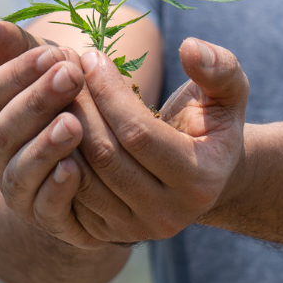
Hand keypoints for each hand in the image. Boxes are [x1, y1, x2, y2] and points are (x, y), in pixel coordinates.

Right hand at [0, 20, 109, 247]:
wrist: (88, 165)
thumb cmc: (65, 103)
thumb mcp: (46, 72)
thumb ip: (18, 51)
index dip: (18, 74)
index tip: (52, 55)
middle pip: (5, 131)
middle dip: (37, 102)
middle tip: (70, 76)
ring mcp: (18, 191)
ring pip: (21, 172)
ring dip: (45, 147)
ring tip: (73, 125)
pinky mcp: (46, 218)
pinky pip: (46, 209)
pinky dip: (57, 190)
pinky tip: (75, 169)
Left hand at [64, 37, 249, 242]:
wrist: (201, 178)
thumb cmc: (211, 125)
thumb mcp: (228, 94)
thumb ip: (219, 68)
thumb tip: (191, 48)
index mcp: (199, 179)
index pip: (138, 133)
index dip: (108, 92)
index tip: (90, 56)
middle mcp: (167, 215)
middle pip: (104, 155)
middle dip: (79, 105)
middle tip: (64, 69)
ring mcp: (133, 229)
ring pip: (81, 175)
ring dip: (60, 127)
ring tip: (56, 89)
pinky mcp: (104, 233)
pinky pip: (67, 192)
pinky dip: (55, 153)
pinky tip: (54, 120)